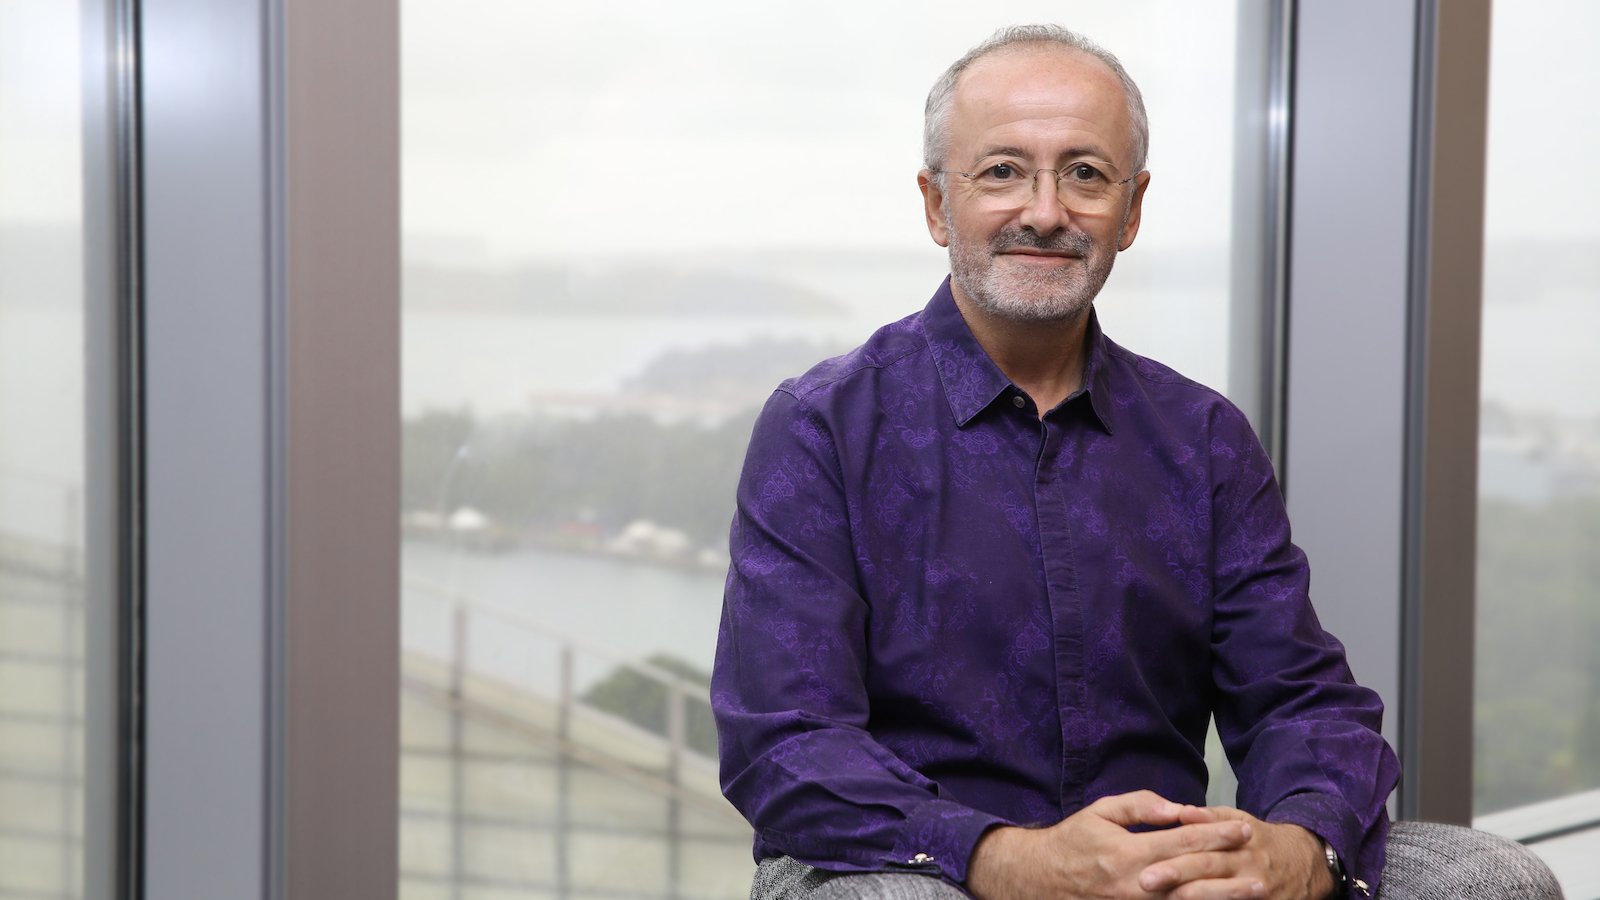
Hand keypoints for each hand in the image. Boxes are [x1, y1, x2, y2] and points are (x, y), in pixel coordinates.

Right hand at [967, 790, 1253, 899]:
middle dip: (1229, 863)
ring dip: (1224, 895)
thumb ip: (1139, 806)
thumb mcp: (1100, 812)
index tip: (1242, 827)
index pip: (1182, 841)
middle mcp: (1135, 884)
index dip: (1215, 833)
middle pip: (1193, 874)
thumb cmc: (1074, 842)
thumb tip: (1176, 808)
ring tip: (1254, 889)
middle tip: (1258, 857)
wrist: (1042, 881)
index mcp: (1127, 853)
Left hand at [1136, 807, 1332, 899]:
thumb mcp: (1241, 821)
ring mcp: (1258, 891)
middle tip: (1145, 882)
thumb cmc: (1261, 841)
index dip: (1174, 859)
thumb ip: (1210, 818)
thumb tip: (1181, 813)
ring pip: (1225, 895)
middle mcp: (1248, 866)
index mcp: (1237, 841)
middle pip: (1209, 872)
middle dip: (1177, 877)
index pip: (1202, 849)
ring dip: (1196, 898)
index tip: (1144, 867)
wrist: (1308, 863)